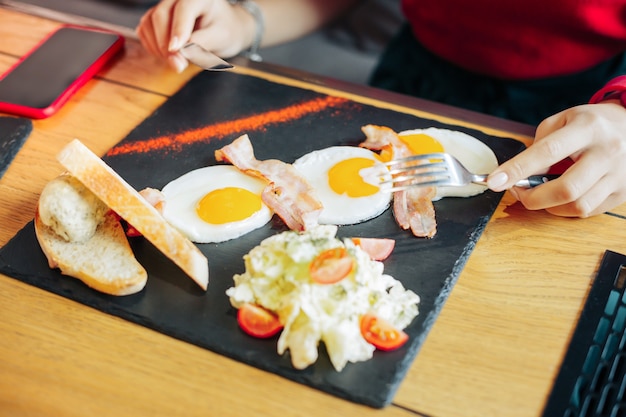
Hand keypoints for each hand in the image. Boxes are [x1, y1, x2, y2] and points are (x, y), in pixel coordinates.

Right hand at [136, 0, 254, 71]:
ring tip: (176, 60)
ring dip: (158, 46)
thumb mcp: (219, 39)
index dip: (178, 30)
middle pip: (161, 15)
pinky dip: (152, 45)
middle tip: (177, 64)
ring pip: (149, 22)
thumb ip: (199, 47)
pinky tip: (167, 55)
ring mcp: (164, 6)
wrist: (223, 29)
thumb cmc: (224, 31)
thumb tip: (177, 58)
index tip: (175, 50)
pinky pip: (144, 30)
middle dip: (165, 43)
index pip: (184, 9)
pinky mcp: (155, 17)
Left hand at [487, 101, 625, 216]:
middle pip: (565, 189)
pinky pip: (588, 211)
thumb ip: (540, 143)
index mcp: (588, 128)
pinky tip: (560, 197)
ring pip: (577, 206)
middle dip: (532, 197)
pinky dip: (565, 209)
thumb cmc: (592, 123)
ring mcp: (619, 175)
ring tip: (539, 193)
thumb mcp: (564, 119)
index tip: (494, 181)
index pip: (547, 152)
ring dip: (548, 206)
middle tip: (517, 191)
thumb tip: (522, 174)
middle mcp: (607, 152)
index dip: (517, 169)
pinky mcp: (622, 193)